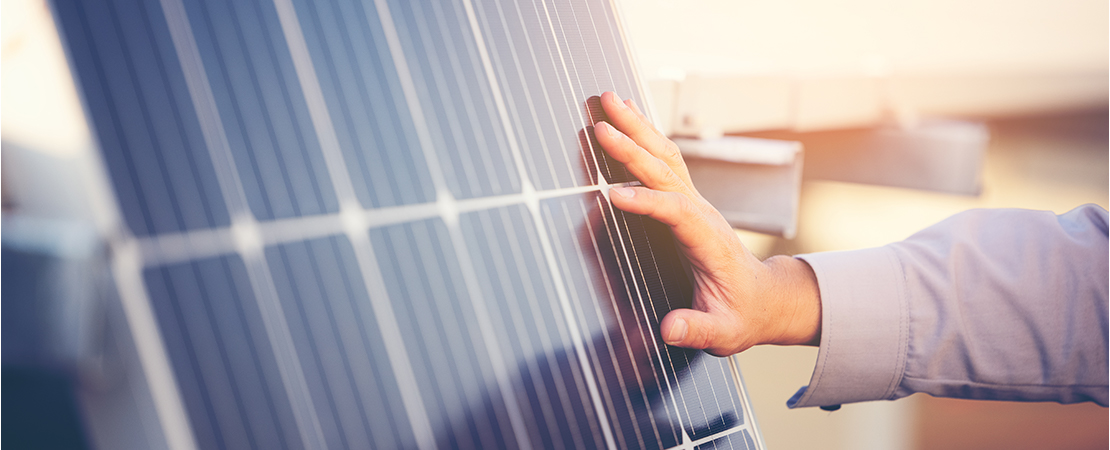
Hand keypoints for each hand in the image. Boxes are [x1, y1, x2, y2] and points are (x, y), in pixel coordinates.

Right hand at [593, 91, 821, 355]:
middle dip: (634, 147)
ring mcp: (695, 201)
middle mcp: (702, 213)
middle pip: (666, 171)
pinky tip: (626, 115)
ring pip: (664, 156)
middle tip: (601, 123)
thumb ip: (699, 329)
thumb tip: (671, 328)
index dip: (647, 203)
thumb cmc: (741, 314)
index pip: (677, 213)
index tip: (614, 196)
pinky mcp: (686, 199)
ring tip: (609, 98)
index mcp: (710, 241)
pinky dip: (644, 134)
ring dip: (637, 126)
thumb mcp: (725, 332)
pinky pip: (665, 160)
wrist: (763, 298)